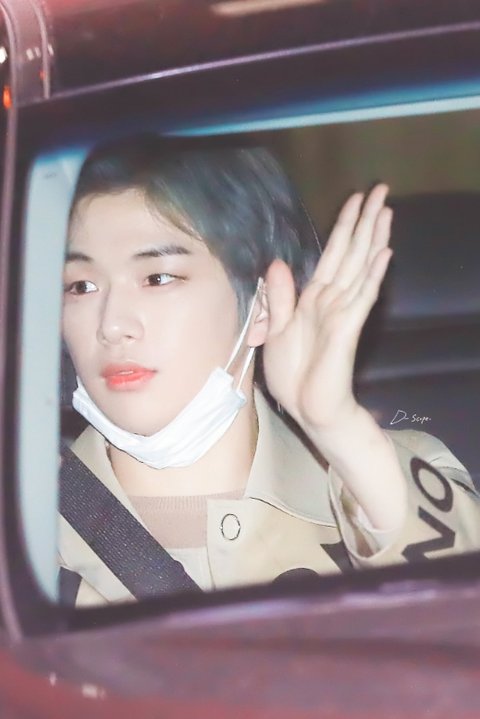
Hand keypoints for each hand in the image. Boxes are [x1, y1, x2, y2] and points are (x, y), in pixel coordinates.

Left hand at [262, 184, 392, 436]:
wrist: (307, 407)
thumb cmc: (293, 374)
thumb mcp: (275, 331)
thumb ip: (279, 298)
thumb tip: (278, 262)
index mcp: (313, 298)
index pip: (332, 254)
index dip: (344, 226)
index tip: (354, 199)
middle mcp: (331, 299)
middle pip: (352, 252)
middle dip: (365, 221)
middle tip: (381, 189)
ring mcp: (343, 312)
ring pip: (361, 266)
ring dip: (374, 238)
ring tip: (386, 210)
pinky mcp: (348, 328)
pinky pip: (362, 296)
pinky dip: (373, 274)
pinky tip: (384, 253)